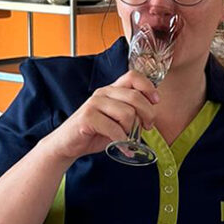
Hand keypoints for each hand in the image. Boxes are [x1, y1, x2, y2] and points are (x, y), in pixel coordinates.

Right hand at [41, 70, 158, 159]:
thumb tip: (151, 116)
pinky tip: (121, 148)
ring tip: (127, 138)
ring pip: (127, 114)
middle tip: (146, 127)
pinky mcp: (88, 117)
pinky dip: (122, 142)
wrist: (68, 144)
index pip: (133, 76)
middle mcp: (103, 93)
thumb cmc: (95, 132)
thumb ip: (133, 113)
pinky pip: (115, 129)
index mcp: (112, 90)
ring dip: (131, 130)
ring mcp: (94, 103)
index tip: (155, 102)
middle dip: (148, 114)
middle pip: (135, 97)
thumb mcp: (117, 120)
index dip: (148, 87)